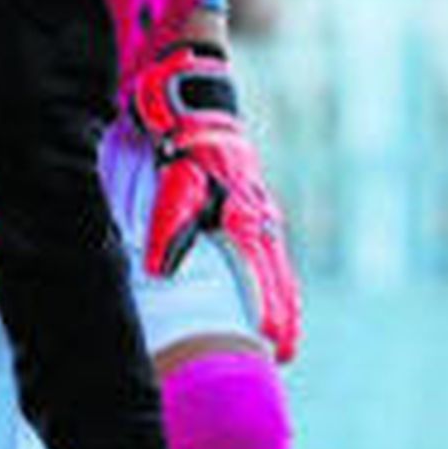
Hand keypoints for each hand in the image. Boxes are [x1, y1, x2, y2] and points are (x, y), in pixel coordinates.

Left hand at [129, 42, 301, 363]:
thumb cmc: (181, 138)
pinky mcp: (248, 201)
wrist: (190, 94)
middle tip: (285, 354)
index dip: (266, 309)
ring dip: (282, 300)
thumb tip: (162, 271)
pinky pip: (266, 249)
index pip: (260, 274)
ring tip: (285, 338)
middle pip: (277, 274)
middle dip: (282, 315)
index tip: (271, 343)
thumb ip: (171, 225)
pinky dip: (273, 277)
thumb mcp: (175, 181)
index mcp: (242, 214)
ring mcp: (256, 207)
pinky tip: (270, 292)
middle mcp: (258, 214)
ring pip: (275, 263)